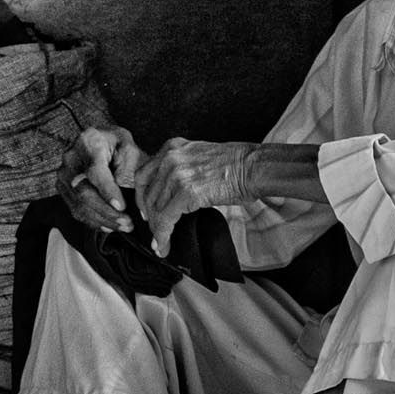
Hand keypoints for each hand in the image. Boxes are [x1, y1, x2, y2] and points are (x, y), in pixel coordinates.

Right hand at [61, 125, 146, 235]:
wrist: (98, 140)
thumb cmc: (117, 145)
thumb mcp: (130, 147)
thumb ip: (131, 167)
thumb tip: (130, 194)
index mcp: (88, 142)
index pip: (94, 171)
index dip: (107, 191)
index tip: (122, 207)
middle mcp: (71, 158)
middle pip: (83, 191)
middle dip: (107, 211)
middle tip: (128, 222)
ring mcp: (63, 174)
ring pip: (79, 204)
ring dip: (103, 220)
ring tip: (124, 226)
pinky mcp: (63, 188)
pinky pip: (76, 209)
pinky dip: (94, 221)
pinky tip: (110, 226)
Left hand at [134, 140, 255, 258]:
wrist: (253, 167)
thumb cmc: (235, 164)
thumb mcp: (198, 157)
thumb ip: (181, 168)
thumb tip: (172, 192)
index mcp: (172, 148)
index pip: (144, 175)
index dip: (141, 197)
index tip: (145, 210)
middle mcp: (169, 158)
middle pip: (147, 193)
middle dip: (149, 216)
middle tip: (154, 230)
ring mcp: (176, 174)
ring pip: (155, 209)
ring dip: (156, 230)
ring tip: (160, 243)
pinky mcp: (186, 192)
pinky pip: (166, 219)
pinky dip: (162, 235)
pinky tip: (163, 245)